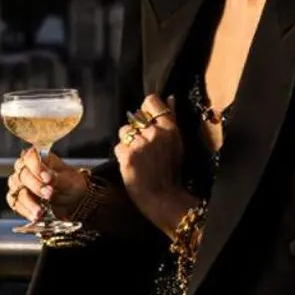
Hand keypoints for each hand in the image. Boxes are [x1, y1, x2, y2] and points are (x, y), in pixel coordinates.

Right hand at [6, 148, 91, 224]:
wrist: (73, 202)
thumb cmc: (70, 185)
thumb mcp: (70, 180)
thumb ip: (57, 177)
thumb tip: (46, 175)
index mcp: (39, 157)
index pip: (29, 156)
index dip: (36, 167)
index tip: (47, 178)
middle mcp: (25, 168)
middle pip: (22, 175)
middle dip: (36, 186)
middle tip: (49, 194)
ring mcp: (19, 184)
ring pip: (18, 191)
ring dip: (29, 202)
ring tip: (41, 211)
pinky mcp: (17, 198)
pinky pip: (16, 204)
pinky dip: (25, 211)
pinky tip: (36, 216)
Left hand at [113, 94, 189, 233]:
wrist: (163, 198)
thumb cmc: (170, 171)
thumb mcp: (176, 143)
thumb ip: (171, 118)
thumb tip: (170, 97)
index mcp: (169, 128)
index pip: (150, 101)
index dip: (145, 110)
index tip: (146, 123)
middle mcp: (155, 132)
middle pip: (134, 118)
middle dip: (135, 132)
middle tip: (144, 150)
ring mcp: (140, 144)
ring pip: (123, 132)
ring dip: (127, 143)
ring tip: (138, 158)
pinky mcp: (128, 155)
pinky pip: (118, 147)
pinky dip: (122, 156)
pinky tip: (132, 165)